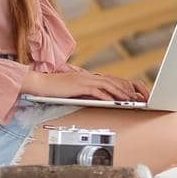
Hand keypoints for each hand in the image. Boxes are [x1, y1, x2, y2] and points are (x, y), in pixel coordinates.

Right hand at [22, 70, 147, 101]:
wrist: (40, 84)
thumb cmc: (54, 89)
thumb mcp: (74, 90)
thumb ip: (85, 92)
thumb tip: (98, 99)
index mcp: (88, 77)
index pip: (109, 80)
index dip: (122, 86)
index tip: (131, 93)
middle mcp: (88, 76)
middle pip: (112, 81)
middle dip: (125, 89)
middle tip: (136, 97)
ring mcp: (83, 80)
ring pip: (107, 85)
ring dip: (119, 92)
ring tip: (129, 100)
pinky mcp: (78, 86)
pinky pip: (96, 90)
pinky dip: (106, 95)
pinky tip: (113, 100)